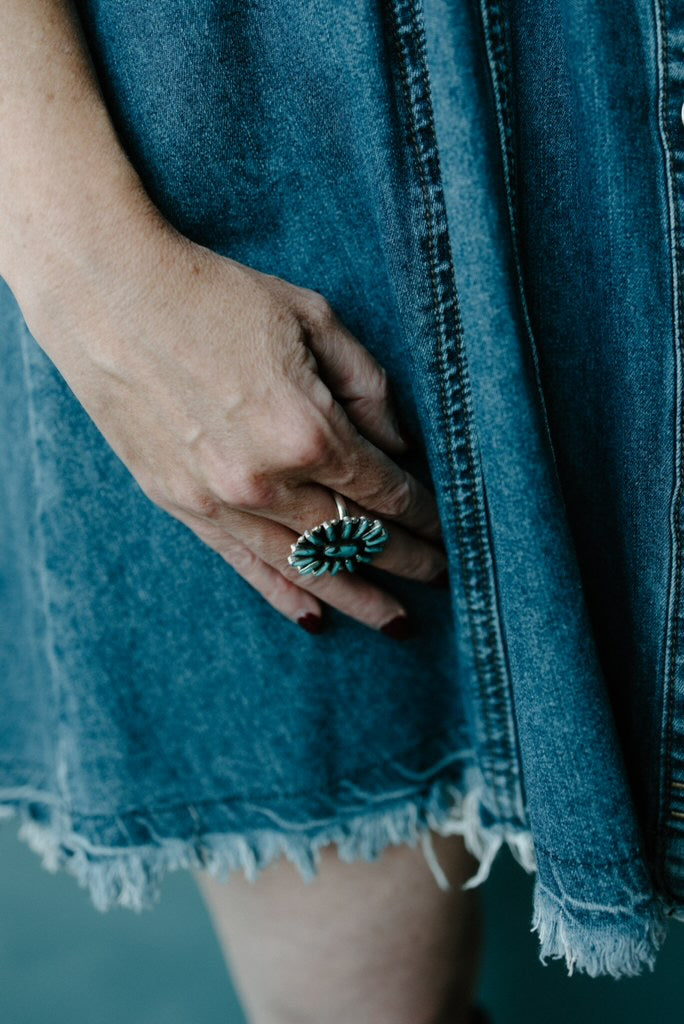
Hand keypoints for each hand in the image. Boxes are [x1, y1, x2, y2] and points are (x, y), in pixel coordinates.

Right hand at [20, 222, 447, 633]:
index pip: (385, 491)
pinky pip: (245, 566)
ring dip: (356, 596)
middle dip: (405, 559)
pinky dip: (284, 595)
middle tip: (439, 577)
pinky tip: (317, 618)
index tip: (446, 529)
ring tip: (393, 622)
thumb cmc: (216, 295)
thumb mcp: (313, 318)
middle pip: (354, 536)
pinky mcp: (181, 506)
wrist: (108, 292)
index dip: (423, 514)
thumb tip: (398, 446)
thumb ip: (367, 387)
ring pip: (305, 567)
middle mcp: (267, 480)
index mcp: (308, 429)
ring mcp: (220, 501)